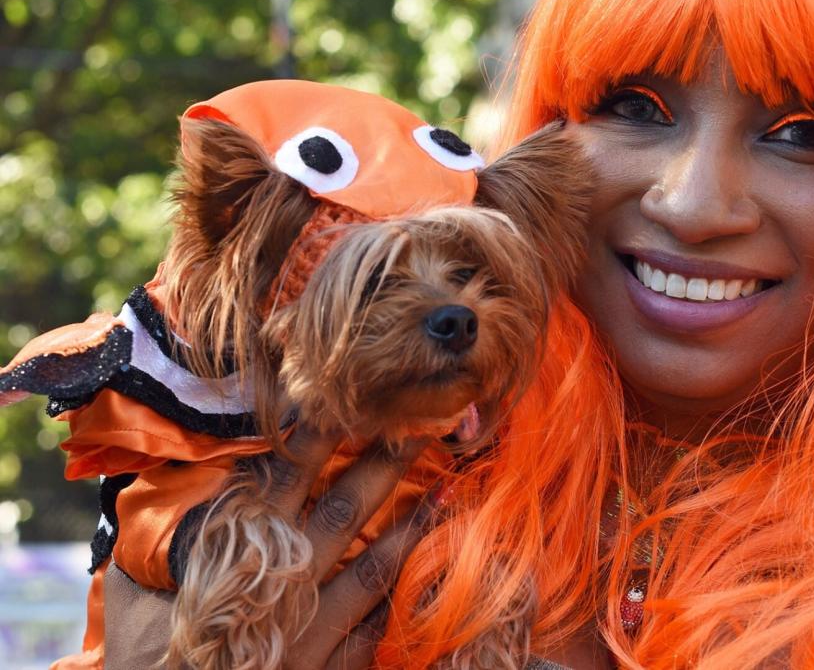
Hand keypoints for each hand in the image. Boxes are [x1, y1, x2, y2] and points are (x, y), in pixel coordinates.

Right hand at [104, 424, 435, 668]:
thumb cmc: (148, 657)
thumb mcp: (137, 589)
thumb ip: (159, 531)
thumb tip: (179, 469)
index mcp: (237, 553)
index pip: (286, 477)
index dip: (321, 435)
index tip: (356, 396)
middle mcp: (283, 583)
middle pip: (344, 509)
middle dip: (384, 462)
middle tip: (423, 418)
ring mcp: (311, 629)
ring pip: (373, 567)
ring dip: (411, 526)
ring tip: (448, 487)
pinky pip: (374, 630)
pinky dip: (402, 599)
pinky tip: (431, 570)